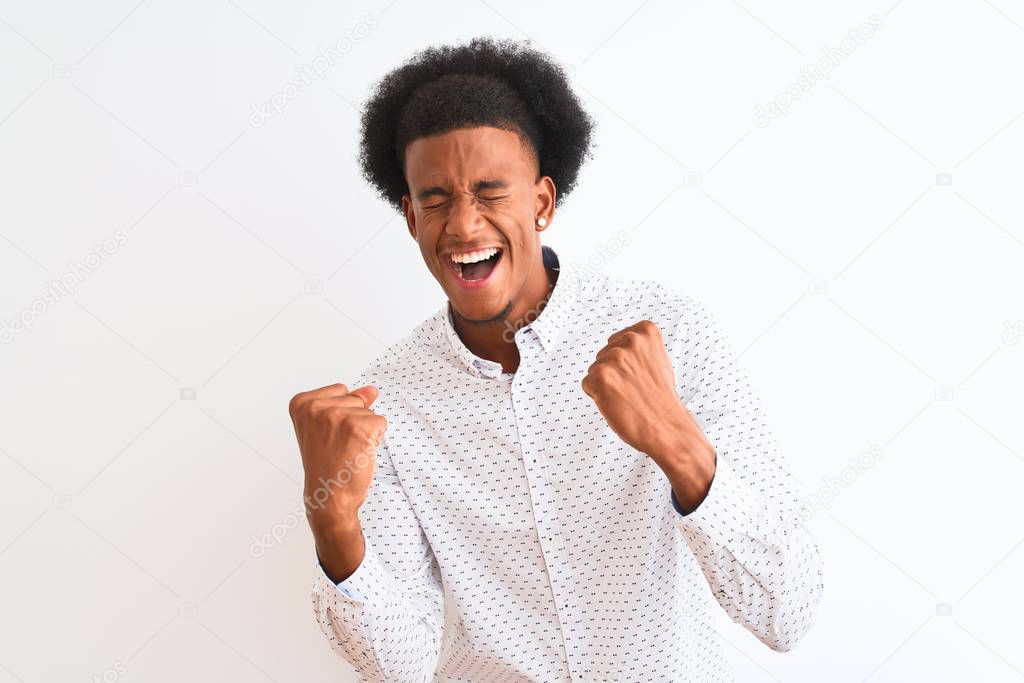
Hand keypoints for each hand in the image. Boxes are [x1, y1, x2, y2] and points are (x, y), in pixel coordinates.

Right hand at [288, 383, 385, 526]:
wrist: (329, 496)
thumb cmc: (327, 465)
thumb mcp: (328, 427)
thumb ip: (348, 402)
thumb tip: (371, 390)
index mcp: (302, 403)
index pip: (341, 390)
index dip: (342, 414)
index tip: (327, 436)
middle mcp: (315, 407)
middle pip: (356, 398)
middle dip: (354, 420)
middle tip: (338, 445)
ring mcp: (336, 416)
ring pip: (369, 411)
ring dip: (364, 431)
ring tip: (347, 450)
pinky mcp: (358, 428)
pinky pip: (381, 423)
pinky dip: (375, 439)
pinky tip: (358, 453)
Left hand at [581, 320, 715, 508]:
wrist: (667, 426)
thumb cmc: (661, 397)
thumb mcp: (658, 358)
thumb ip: (638, 346)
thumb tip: (618, 342)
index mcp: (646, 330)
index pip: (616, 341)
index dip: (626, 362)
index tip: (642, 375)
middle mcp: (630, 339)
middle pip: (604, 354)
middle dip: (614, 372)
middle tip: (636, 388)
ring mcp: (615, 357)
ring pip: (595, 369)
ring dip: (606, 384)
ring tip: (628, 396)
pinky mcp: (601, 376)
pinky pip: (587, 384)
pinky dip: (597, 396)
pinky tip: (618, 402)